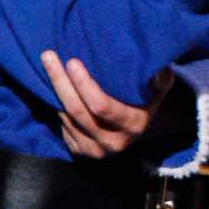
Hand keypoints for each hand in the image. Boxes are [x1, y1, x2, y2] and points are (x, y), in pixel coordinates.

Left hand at [42, 51, 173, 158]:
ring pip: (66, 118)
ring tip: (49, 64)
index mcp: (133, 125)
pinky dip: (56, 105)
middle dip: (60, 81)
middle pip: (77, 111)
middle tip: (49, 56)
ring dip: (54, 90)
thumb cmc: (146, 98)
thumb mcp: (159, 87)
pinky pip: (63, 127)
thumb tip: (158, 69)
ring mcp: (95, 150)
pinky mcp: (81, 152)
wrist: (137, 126)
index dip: (84, 85)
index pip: (102, 106)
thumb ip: (160, 78)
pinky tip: (54, 86)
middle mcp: (113, 142)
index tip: (72, 61)